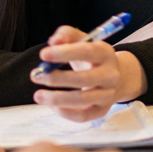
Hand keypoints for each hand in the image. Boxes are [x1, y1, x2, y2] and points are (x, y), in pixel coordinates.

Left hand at [30, 26, 145, 121]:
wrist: (116, 76)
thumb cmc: (92, 57)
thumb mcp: (82, 41)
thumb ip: (67, 35)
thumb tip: (54, 41)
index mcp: (105, 53)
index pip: (87, 52)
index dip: (65, 53)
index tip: (43, 54)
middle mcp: (110, 75)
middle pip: (84, 79)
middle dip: (57, 78)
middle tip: (37, 75)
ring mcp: (108, 95)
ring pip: (83, 100)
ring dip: (57, 99)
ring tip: (38, 95)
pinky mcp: (102, 110)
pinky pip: (83, 116)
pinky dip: (65, 112)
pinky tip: (52, 105)